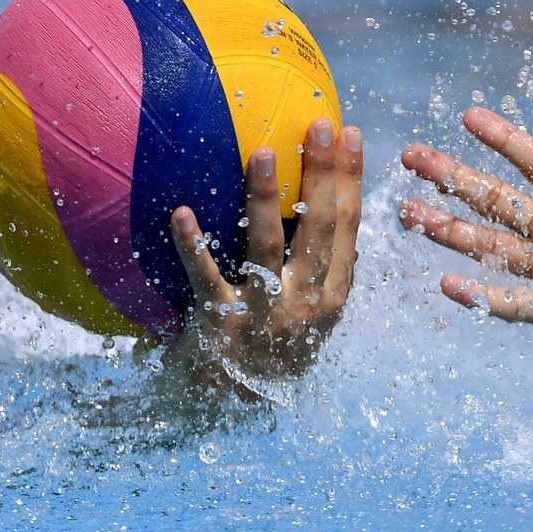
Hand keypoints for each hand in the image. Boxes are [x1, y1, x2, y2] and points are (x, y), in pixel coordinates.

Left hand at [166, 118, 362, 389]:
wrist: (235, 405)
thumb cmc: (273, 346)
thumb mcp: (312, 314)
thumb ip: (323, 268)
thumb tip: (336, 203)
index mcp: (331, 296)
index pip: (348, 227)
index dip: (350, 179)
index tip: (350, 134)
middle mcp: (303, 304)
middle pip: (318, 229)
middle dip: (322, 174)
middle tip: (317, 125)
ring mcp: (262, 316)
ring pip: (266, 249)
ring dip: (264, 198)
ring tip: (261, 152)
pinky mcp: (220, 325)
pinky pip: (205, 279)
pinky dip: (193, 245)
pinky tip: (182, 213)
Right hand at [400, 78, 532, 355]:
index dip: (503, 139)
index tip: (468, 114)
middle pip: (495, 200)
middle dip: (452, 178)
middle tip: (411, 155)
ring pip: (491, 246)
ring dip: (450, 230)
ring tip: (409, 213)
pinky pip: (516, 303)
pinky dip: (482, 296)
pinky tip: (447, 282)